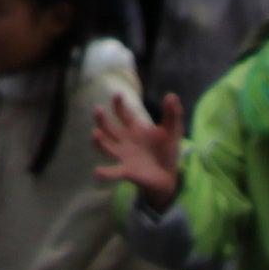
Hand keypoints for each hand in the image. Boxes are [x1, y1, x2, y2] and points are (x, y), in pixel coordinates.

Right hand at [90, 90, 188, 206]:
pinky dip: (106, 173)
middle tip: (98, 109)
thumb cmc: (167, 150)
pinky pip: (114, 172)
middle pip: (109, 128)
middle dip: (102, 119)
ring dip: (99, 142)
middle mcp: (125, 141)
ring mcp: (124, 156)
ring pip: (107, 147)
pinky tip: (98, 172)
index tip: (117, 94)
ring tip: (96, 134)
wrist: (170, 175)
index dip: (118, 104)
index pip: (123, 114)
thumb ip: (172, 114)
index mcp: (135, 129)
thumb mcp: (172, 130)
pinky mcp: (127, 171)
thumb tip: (171, 95)